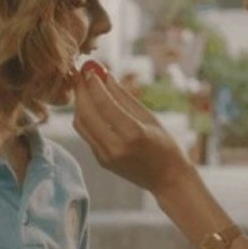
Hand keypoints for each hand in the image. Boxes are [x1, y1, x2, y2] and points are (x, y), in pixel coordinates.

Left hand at [73, 62, 195, 195]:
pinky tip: (90, 104)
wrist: (168, 180)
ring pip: (81, 124)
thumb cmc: (165, 145)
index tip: (89, 68)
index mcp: (133, 135)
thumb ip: (124, 97)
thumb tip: (104, 75)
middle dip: (80, 91)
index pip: (104, 105)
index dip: (94, 84)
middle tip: (79, 73)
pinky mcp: (100, 161)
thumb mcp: (149, 117)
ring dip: (79, 103)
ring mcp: (105, 157)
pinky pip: (87, 134)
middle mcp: (115, 148)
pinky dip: (86, 116)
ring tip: (84, 86)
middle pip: (86, 114)